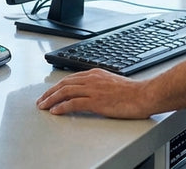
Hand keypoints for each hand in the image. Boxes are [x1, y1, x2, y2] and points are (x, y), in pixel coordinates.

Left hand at [36, 68, 154, 118]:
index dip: (57, 86)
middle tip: (41, 100)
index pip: (70, 79)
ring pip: (66, 92)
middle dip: (50, 92)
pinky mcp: (96, 101)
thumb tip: (89, 92)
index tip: (50, 93)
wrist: (144, 95)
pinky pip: (74, 103)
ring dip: (52, 99)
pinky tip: (56, 111)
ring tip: (44, 106)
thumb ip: (98, 85)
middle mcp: (92, 79)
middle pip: (64, 84)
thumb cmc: (132, 92)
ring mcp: (94, 90)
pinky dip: (62, 107)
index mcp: (95, 74)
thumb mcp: (111, 83)